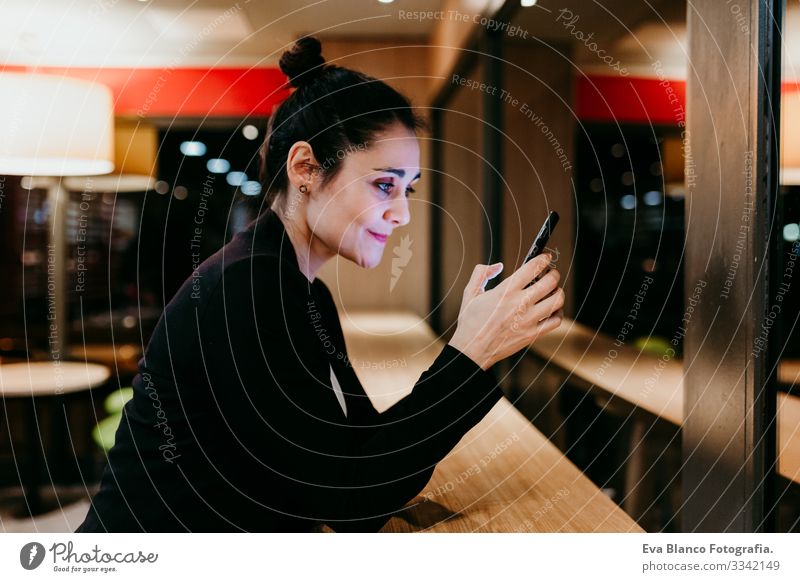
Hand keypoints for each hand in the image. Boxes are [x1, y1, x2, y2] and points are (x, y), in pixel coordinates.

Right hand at [448, 255, 563, 370]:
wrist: (472, 349)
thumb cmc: (470, 322)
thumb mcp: (470, 293)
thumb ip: (481, 273)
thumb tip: (497, 266)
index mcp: (505, 291)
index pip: (533, 268)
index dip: (543, 259)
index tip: (546, 257)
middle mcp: (520, 304)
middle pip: (550, 282)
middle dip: (554, 273)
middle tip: (551, 273)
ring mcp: (528, 320)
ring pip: (557, 300)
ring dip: (558, 292)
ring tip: (553, 291)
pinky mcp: (533, 334)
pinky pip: (556, 321)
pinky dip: (558, 313)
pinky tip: (551, 310)